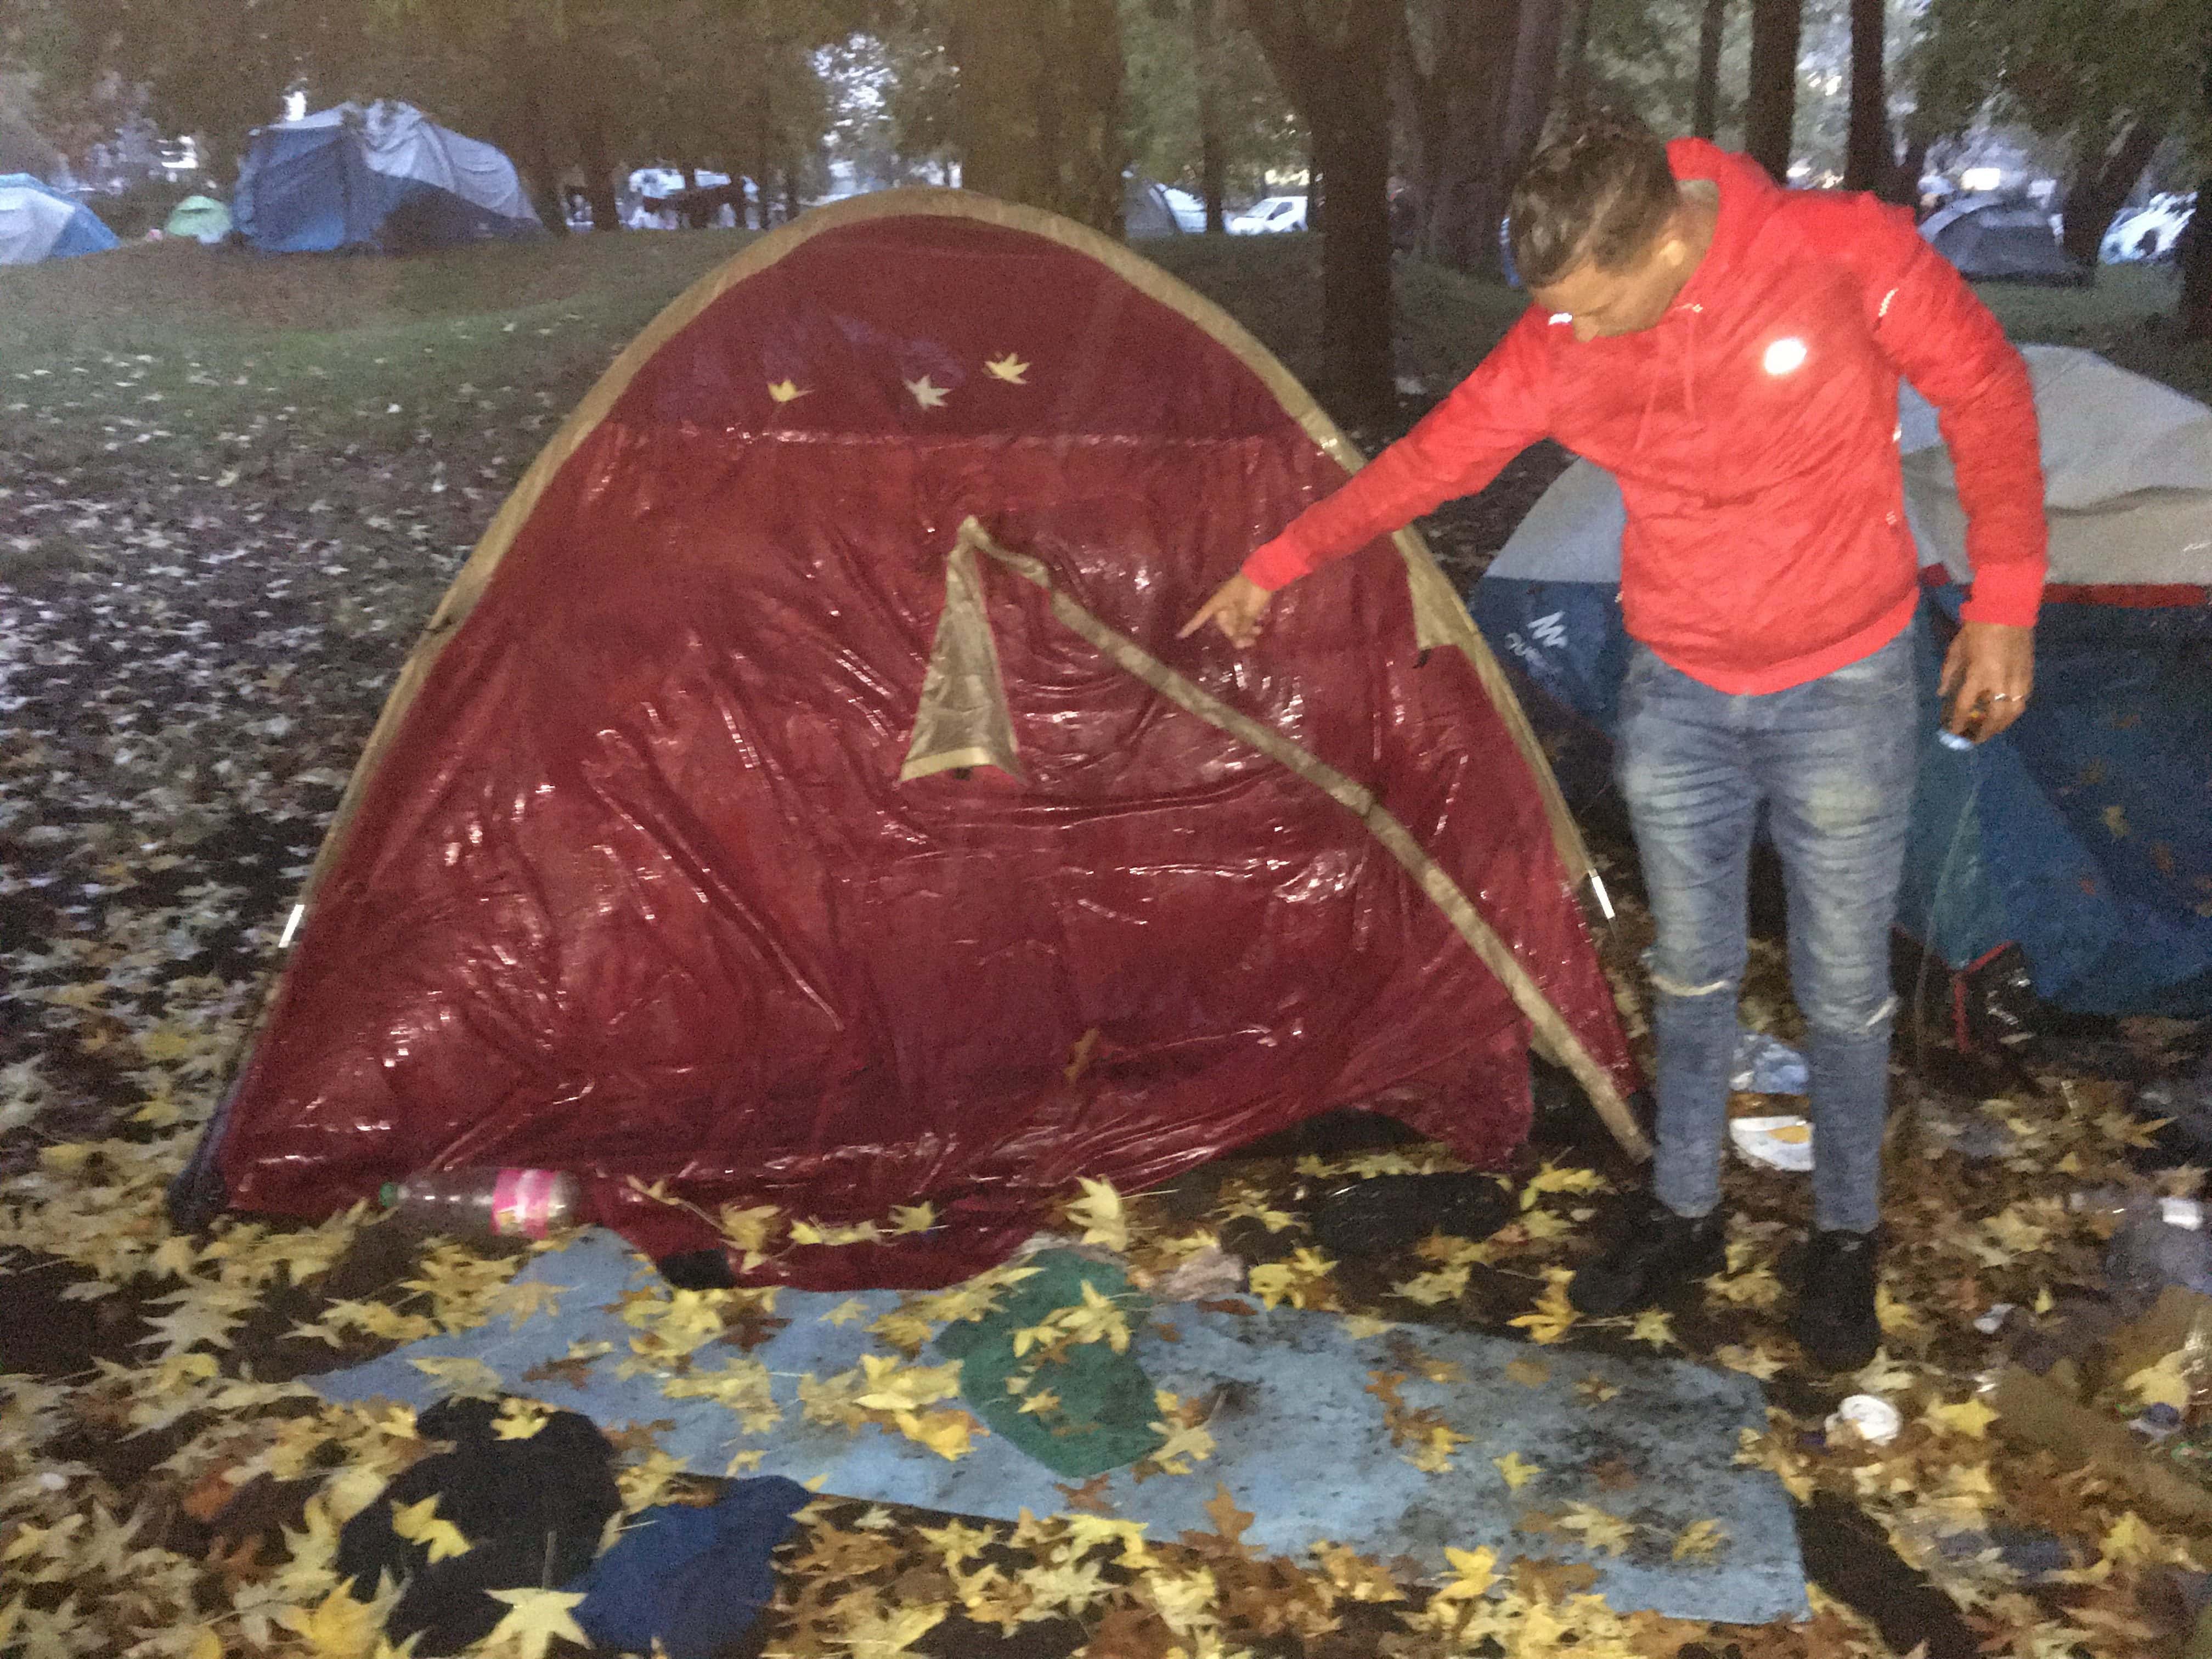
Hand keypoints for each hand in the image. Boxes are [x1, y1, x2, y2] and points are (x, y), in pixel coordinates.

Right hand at [1178, 573, 1273, 648]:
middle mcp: (1224, 603)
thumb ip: (1241, 627)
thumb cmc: (1253, 590)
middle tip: (1250, 642)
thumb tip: (1237, 644)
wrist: (1268, 571)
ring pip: (1236, 622)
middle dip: (1235, 634)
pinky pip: (1244, 616)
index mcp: (1219, 602)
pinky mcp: (1246, 600)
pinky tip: (1259, 628)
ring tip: (1257, 635)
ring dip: (1245, 631)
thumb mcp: (1248, 611)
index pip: (1201, 616)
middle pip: (1225, 624)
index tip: (1179, 635)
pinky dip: (1249, 624)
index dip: (1191, 626)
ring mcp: (1235, 601)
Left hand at [1939, 620, 2033, 742]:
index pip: (1966, 706)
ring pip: (2012, 713)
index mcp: (1979, 675)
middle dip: (1983, 731)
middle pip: (1994, 717)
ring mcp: (2018, 680)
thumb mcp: (1956, 650)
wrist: (2007, 611)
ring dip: (2000, 726)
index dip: (1958, 722)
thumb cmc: (1977, 629)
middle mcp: (2000, 682)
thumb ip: (1949, 675)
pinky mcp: (2029, 675)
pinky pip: (2022, 701)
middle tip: (1974, 739)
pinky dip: (2013, 712)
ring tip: (1990, 732)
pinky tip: (2004, 716)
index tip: (1953, 732)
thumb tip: (1942, 694)